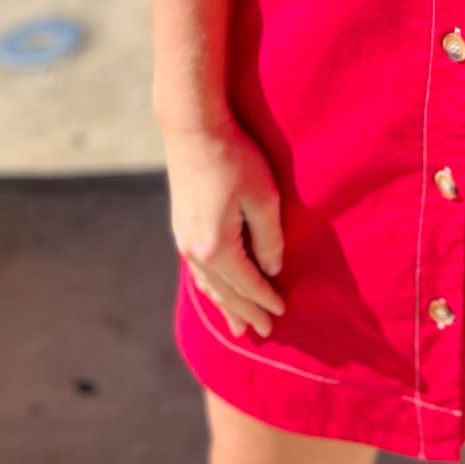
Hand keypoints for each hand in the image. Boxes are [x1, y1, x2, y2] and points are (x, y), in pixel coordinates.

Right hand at [162, 119, 287, 339]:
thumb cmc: (234, 158)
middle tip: (264, 334)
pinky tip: (214, 292)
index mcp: (217, 247)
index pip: (248, 284)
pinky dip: (210, 288)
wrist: (193, 130)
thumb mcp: (263, 197)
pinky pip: (198, 271)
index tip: (283, 313)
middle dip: (247, 313)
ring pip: (209, 285)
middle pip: (226, 292)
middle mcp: (195, 251)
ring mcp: (184, 241)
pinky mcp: (181, 228)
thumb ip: (269, 238)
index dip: (266, 299)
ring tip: (238, 327)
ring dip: (226, 306)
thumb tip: (272, 268)